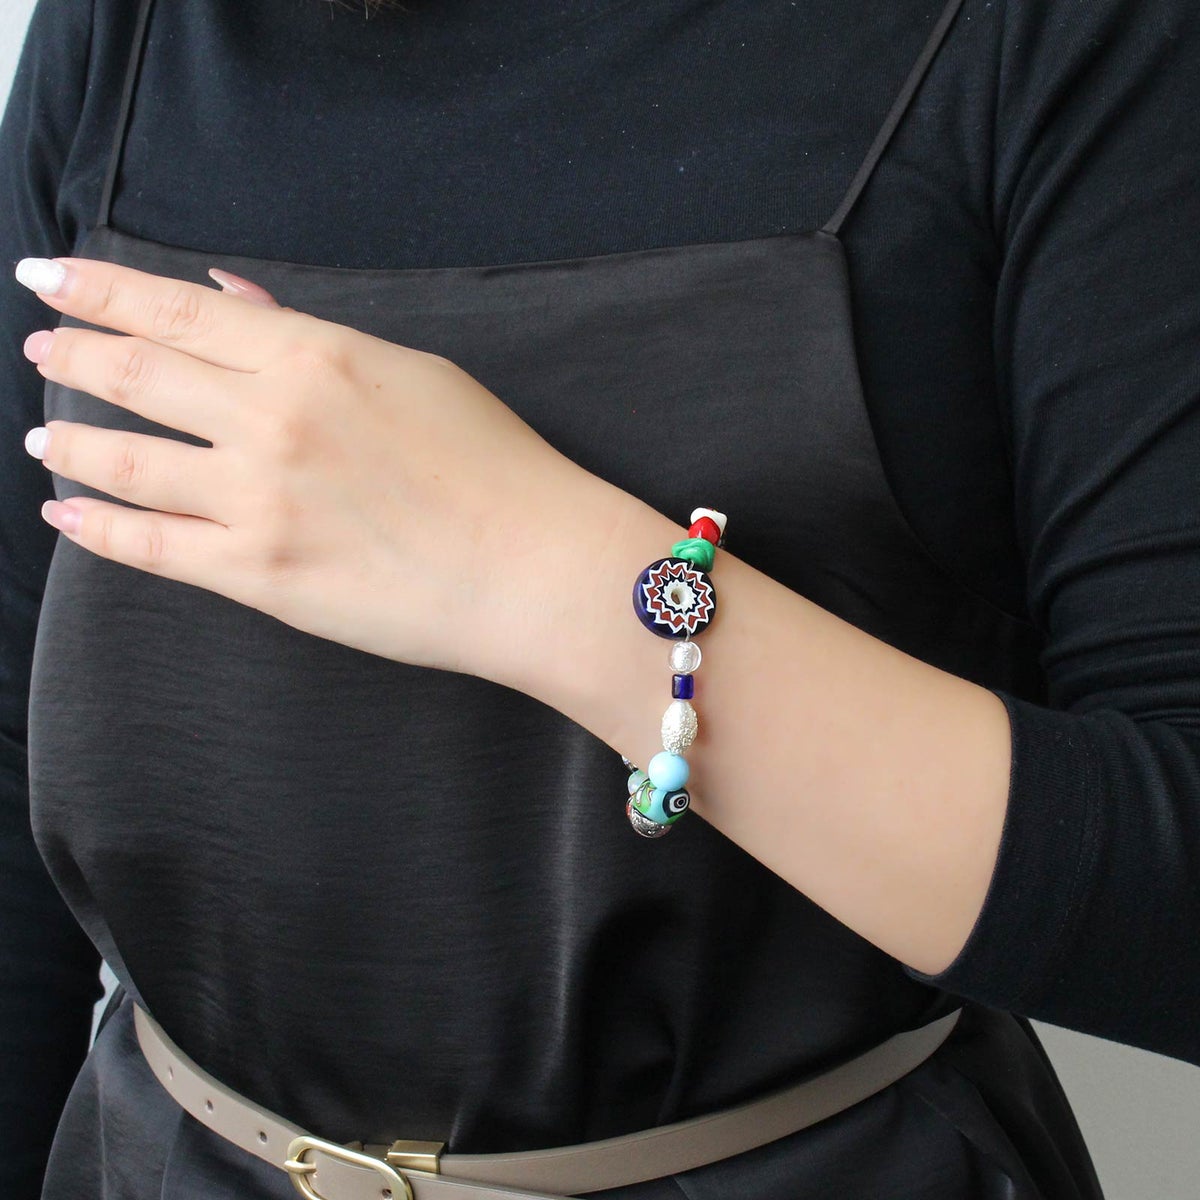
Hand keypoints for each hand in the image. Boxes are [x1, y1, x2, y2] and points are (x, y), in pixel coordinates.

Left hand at [15, 255, 605, 679]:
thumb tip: (234, 298)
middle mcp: (271, 419)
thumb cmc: (493, 465)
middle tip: (40, 348)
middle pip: (136, 373)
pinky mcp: (260, 574)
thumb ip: (310, 335)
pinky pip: (152, 548)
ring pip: (126, 460)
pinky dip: (97, 528)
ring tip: (44, 433)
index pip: (177, 309)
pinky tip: (67, 514)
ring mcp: (259, 499)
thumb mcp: (412, 373)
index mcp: (313, 357)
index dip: (100, 288)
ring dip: (72, 440)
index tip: (49, 275)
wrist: (532, 565)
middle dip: (73, 354)